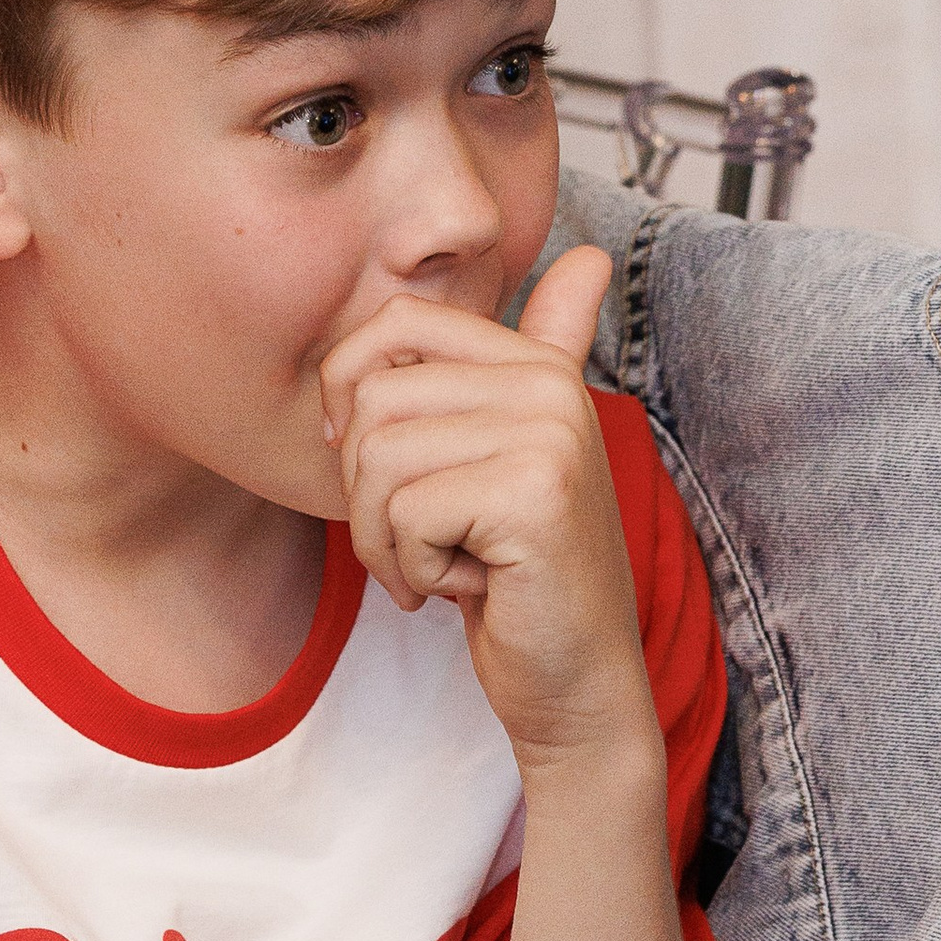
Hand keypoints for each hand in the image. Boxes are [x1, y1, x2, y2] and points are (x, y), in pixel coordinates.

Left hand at [317, 248, 651, 776]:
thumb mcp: (503, 459)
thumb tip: (590, 256)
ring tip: (440, 565)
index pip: (397, 324)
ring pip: (378, 456)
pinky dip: (412, 568)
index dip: (350, 394)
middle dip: (365, 492)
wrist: (574, 684)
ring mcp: (548, 437)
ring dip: (383, 537)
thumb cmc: (516, 576)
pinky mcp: (533, 496)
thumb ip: (537, 361)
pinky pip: (404, 513)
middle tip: (416, 542)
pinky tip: (468, 587)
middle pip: (373, 399)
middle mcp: (550, 388)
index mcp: (536, 367)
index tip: (371, 462)